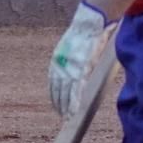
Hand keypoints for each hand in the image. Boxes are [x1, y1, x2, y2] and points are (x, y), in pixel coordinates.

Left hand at [48, 1, 116, 117]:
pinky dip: (74, 102)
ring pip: (66, 93)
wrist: (89, 24)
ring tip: (67, 118)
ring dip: (67, 107)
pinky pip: (76, 90)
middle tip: (62, 116)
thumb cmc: (83, 34)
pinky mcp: (81, 71)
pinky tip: (73, 112)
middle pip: (58, 90)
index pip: (54, 83)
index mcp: (56, 61)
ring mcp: (70, 69)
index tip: (56, 105)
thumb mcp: (71, 47)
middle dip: (60, 104)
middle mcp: (60, 67)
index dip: (55, 95)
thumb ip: (70, 59)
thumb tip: (76, 66)